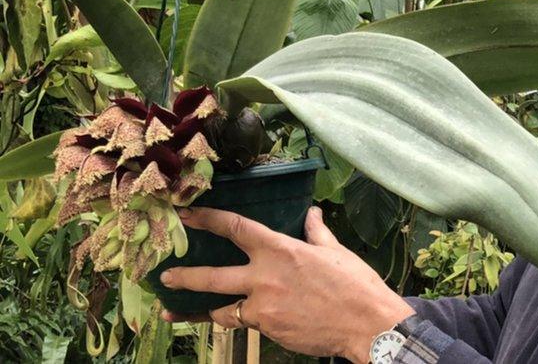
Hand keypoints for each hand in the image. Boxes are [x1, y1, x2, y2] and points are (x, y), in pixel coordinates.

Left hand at [159, 206, 414, 361]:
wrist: (367, 325)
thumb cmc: (355, 285)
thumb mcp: (336, 252)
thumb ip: (317, 233)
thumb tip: (312, 214)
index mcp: (281, 250)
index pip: (236, 228)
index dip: (208, 219)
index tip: (187, 214)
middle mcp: (265, 277)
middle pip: (213, 276)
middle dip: (185, 276)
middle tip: (164, 276)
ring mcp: (264, 307)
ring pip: (221, 309)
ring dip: (197, 310)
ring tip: (173, 311)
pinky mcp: (268, 330)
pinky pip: (244, 323)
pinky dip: (236, 320)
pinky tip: (224, 321)